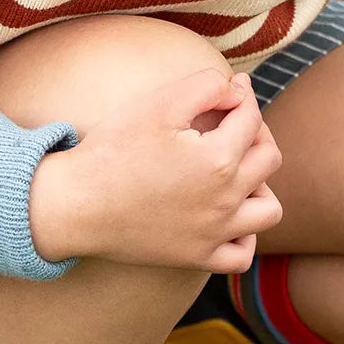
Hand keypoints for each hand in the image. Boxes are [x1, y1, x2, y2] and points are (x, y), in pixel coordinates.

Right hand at [30, 69, 282, 273]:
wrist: (75, 205)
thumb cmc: (112, 151)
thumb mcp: (158, 104)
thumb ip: (206, 86)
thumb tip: (238, 89)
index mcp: (218, 159)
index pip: (251, 118)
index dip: (242, 95)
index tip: (229, 88)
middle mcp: (226, 199)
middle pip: (268, 159)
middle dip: (256, 132)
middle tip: (231, 122)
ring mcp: (214, 233)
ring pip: (268, 209)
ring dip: (261, 185)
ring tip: (235, 170)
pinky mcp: (197, 257)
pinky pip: (241, 254)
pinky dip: (244, 235)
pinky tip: (226, 215)